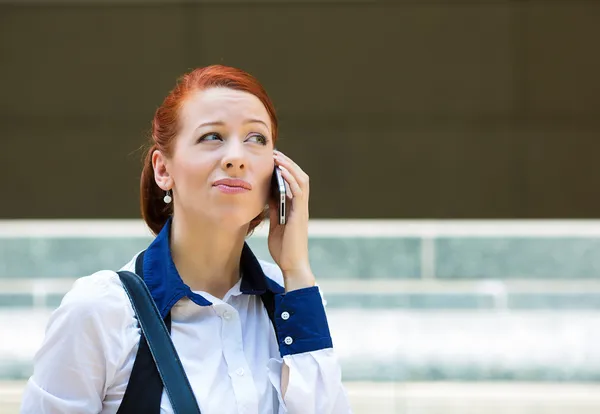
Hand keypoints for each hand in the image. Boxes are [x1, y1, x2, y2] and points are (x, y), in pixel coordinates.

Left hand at [268, 150, 314, 291]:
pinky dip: (291, 179)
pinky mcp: (300, 214)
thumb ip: (274, 211)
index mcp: (295, 208)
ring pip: (301, 181)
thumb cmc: (284, 250)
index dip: (285, 170)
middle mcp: (301, 206)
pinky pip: (299, 191)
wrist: (292, 265)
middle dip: (288, 163)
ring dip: (289, 167)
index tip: (273, 160)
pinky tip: (282, 171)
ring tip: (278, 157)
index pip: (293, 183)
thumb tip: (267, 196)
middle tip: (274, 153)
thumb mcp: (275, 226)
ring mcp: (302, 209)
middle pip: (299, 177)